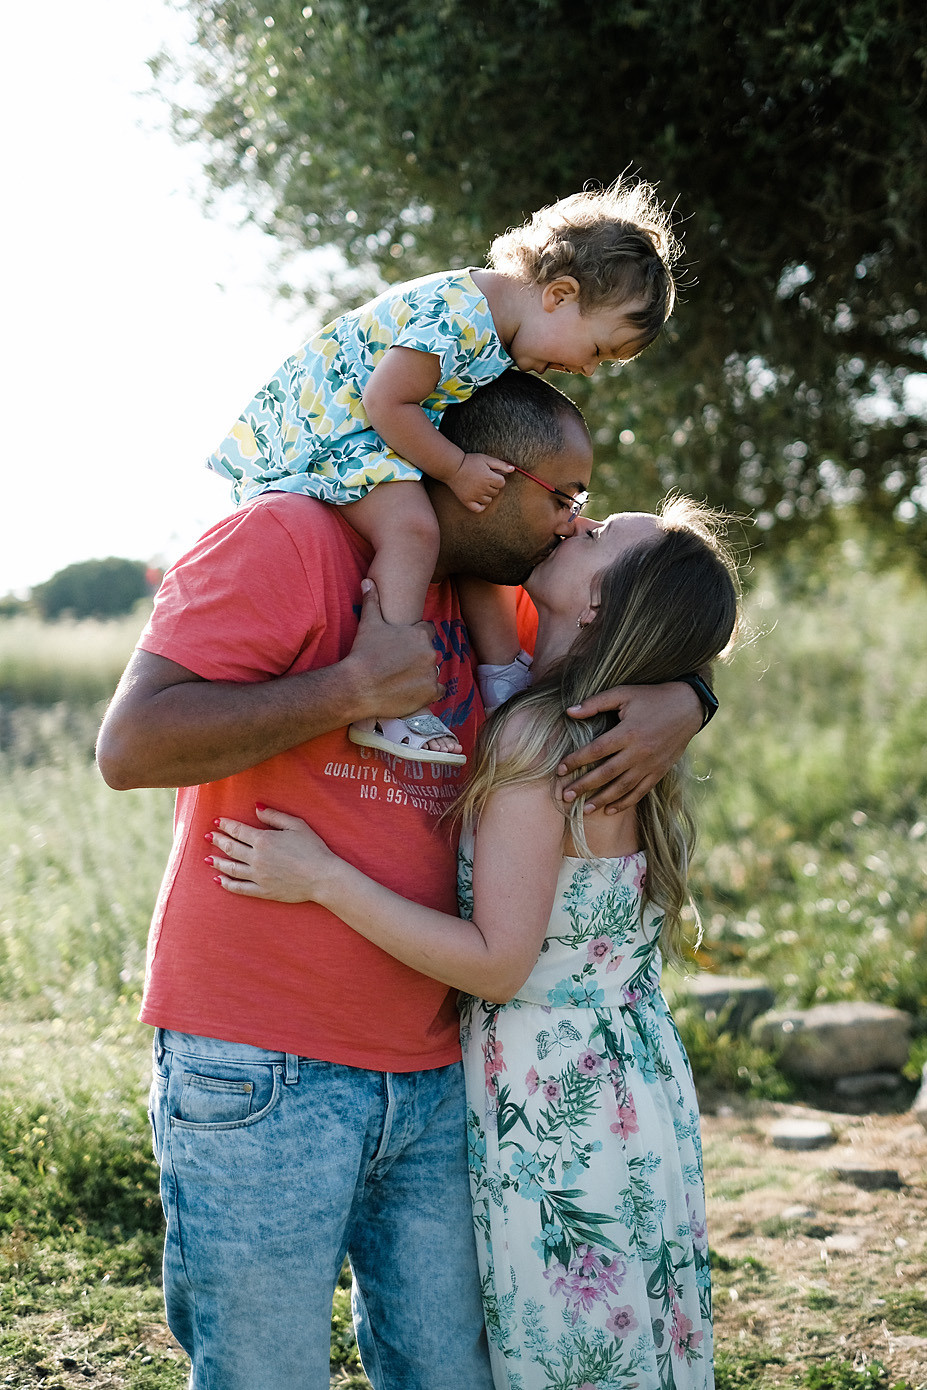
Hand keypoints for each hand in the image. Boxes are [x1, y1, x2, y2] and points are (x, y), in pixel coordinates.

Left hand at [206, 806, 333, 901]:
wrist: (322, 877)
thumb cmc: (313, 848)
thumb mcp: (296, 825)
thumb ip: (274, 815)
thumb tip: (256, 807)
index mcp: (264, 840)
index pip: (238, 830)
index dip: (226, 825)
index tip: (217, 822)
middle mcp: (256, 858)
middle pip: (230, 848)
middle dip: (217, 840)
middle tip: (208, 836)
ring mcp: (258, 876)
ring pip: (231, 868)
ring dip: (217, 862)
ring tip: (208, 858)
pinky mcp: (263, 891)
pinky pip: (239, 888)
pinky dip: (227, 884)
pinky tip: (219, 880)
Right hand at [346, 578, 442, 719]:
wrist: (358, 685)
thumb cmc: (363, 652)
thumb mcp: (368, 623)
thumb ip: (372, 600)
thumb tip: (368, 581)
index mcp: (420, 634)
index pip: (428, 631)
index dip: (416, 638)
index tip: (404, 646)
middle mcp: (430, 652)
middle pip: (429, 652)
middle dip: (418, 657)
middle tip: (400, 664)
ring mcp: (431, 673)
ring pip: (432, 671)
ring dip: (423, 674)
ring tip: (403, 678)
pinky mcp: (430, 692)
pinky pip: (438, 690)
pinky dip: (428, 691)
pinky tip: (413, 690)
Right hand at [449, 452, 513, 511]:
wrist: (452, 467)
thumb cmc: (470, 461)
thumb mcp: (486, 459)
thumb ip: (501, 464)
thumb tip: (513, 469)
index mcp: (489, 478)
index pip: (502, 483)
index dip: (498, 478)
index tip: (491, 474)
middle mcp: (483, 488)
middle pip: (496, 492)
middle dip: (492, 485)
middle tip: (483, 479)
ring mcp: (475, 496)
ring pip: (489, 500)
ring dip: (487, 495)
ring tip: (479, 486)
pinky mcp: (467, 501)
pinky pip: (479, 509)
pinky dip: (481, 505)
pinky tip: (479, 499)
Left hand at [556, 682, 703, 813]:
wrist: (688, 706)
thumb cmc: (652, 697)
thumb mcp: (624, 693)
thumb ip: (596, 703)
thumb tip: (569, 712)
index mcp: (628, 732)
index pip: (596, 750)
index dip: (576, 761)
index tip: (559, 770)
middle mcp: (639, 752)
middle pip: (606, 773)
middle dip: (583, 786)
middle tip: (565, 796)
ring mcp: (650, 764)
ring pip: (622, 787)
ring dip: (602, 799)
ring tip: (585, 809)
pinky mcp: (659, 771)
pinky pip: (640, 791)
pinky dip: (625, 802)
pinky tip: (610, 809)